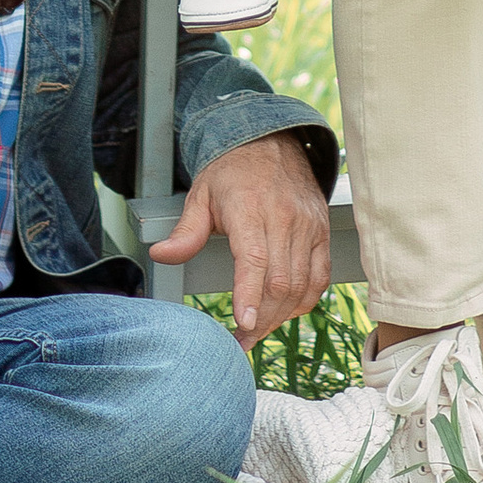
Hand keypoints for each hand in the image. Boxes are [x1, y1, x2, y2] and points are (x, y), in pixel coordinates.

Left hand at [148, 131, 332, 345]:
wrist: (273, 143)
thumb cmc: (233, 172)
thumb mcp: (201, 195)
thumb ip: (185, 231)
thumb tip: (160, 255)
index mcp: (250, 208)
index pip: (254, 258)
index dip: (249, 294)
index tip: (243, 323)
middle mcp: (284, 218)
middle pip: (279, 282)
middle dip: (260, 319)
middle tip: (239, 340)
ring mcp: (308, 226)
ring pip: (300, 285)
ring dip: (280, 317)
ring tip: (257, 331)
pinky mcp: (322, 232)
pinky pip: (320, 277)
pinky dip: (304, 301)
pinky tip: (284, 312)